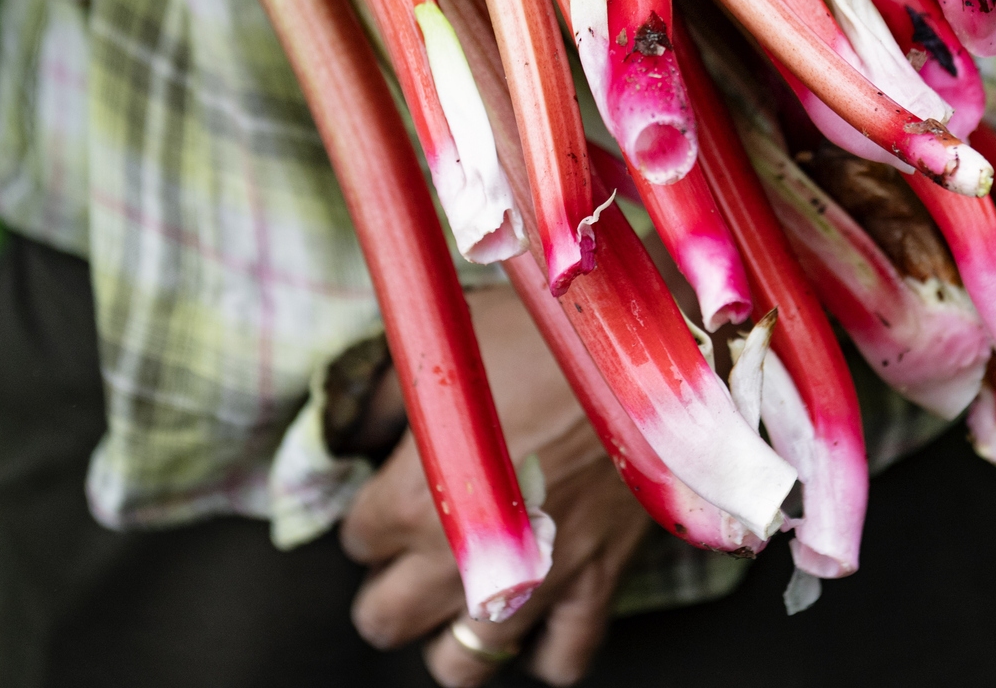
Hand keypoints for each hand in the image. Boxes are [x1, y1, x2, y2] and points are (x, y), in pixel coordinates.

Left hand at [340, 285, 651, 686]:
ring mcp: (531, 581)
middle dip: (388, 591)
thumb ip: (385, 399)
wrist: (642, 355)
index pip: (358, 540)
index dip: (370, 515)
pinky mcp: (595, 585)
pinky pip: (561, 659)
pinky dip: (544, 649)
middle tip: (410, 555)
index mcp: (414, 499)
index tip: (391, 493)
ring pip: (461, 663)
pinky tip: (538, 612)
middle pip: (387, 621)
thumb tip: (354, 428)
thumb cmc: (541, 340)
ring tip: (462, 597)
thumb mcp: (447, 350)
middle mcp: (462, 560)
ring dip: (452, 634)